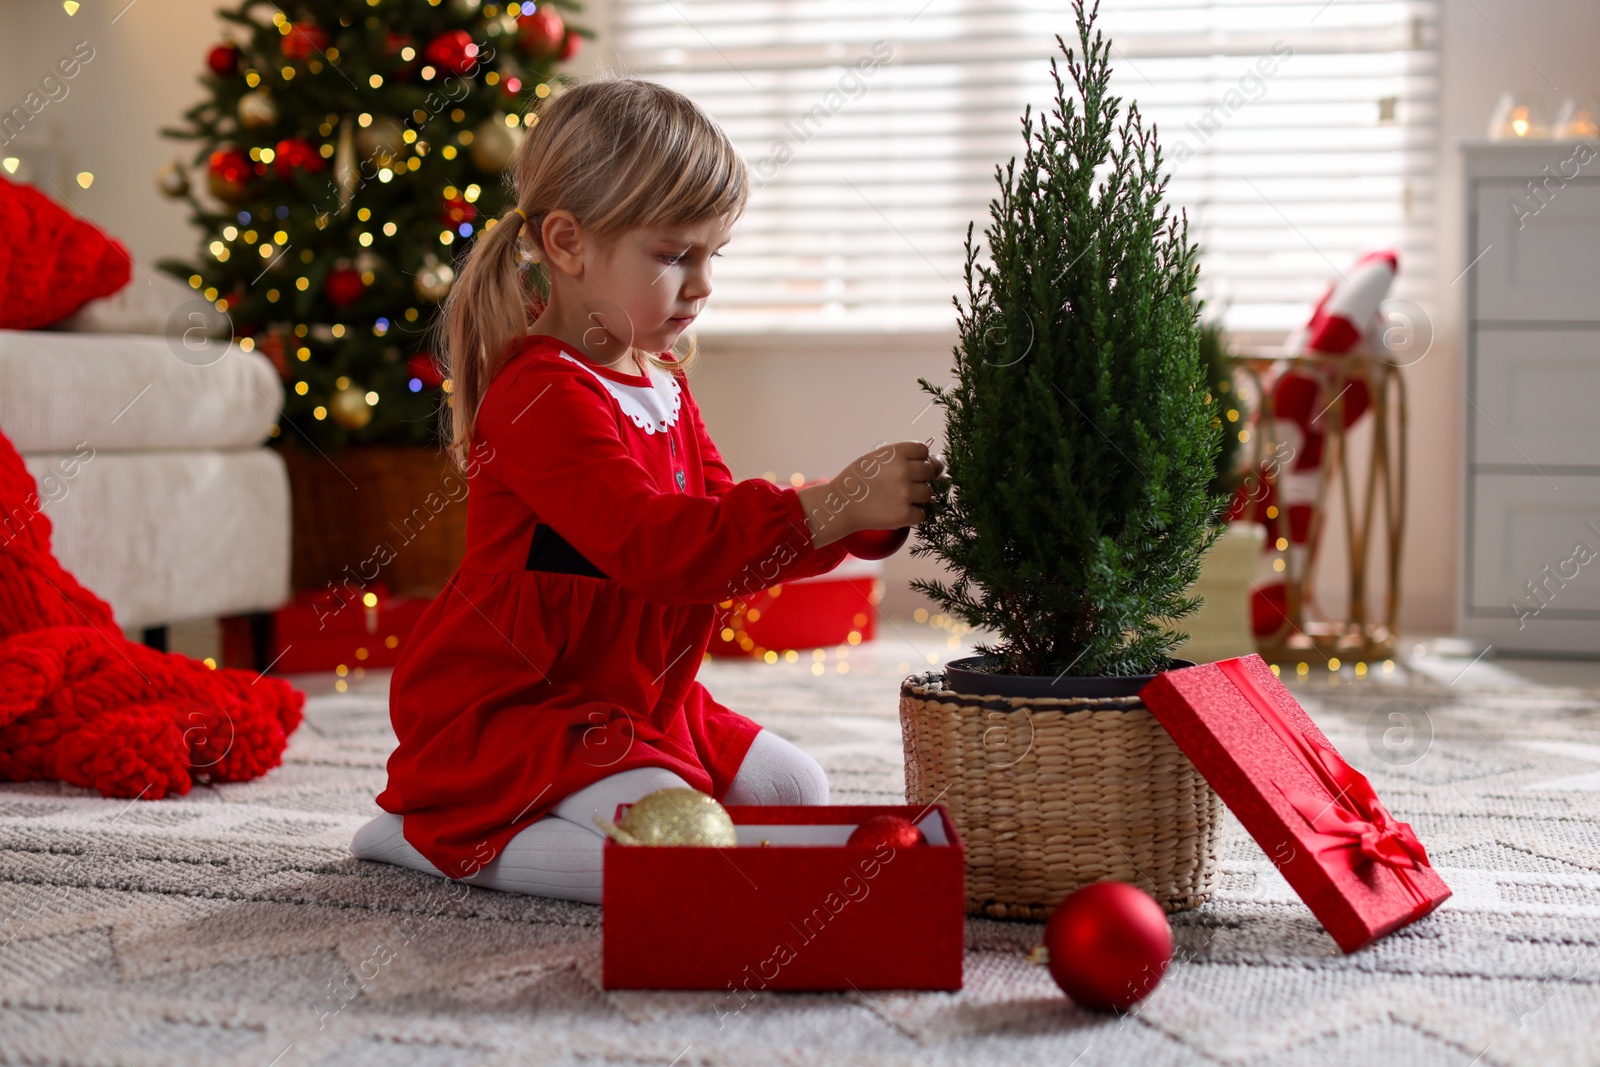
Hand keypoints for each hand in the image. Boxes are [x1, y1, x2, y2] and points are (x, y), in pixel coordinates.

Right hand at [797, 441, 944, 548]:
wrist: (840, 505)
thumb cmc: (859, 480)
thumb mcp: (878, 459)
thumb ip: (904, 458)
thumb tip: (939, 464)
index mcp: (896, 453)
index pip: (924, 451)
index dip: (918, 459)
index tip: (907, 467)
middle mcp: (903, 471)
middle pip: (930, 471)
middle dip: (921, 477)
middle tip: (903, 484)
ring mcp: (905, 493)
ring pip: (929, 493)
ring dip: (918, 497)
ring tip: (898, 498)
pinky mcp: (904, 515)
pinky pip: (922, 514)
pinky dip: (913, 515)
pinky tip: (897, 511)